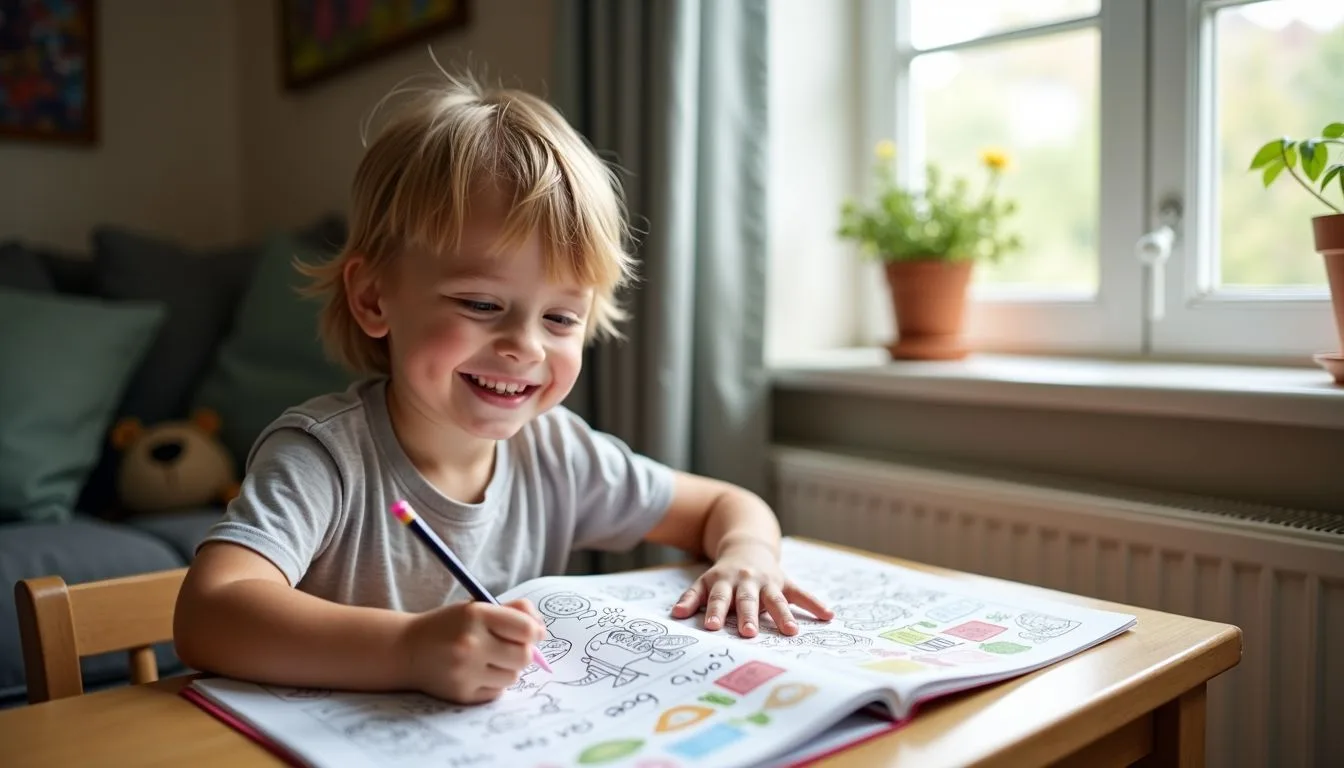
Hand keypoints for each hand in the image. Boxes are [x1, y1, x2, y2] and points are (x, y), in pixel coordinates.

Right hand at [399, 598, 544, 702]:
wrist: (407, 650)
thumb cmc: (449, 626)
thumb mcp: (476, 608)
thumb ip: (512, 611)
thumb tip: (541, 629)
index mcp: (476, 615)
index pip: (526, 629)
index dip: (535, 631)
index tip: (532, 633)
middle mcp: (470, 643)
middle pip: (524, 656)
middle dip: (523, 651)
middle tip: (510, 647)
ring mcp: (465, 671)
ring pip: (513, 676)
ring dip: (508, 668)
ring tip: (489, 659)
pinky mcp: (462, 693)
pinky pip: (497, 692)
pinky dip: (494, 683)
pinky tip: (477, 672)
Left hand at [670, 540, 832, 637]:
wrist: (746, 546)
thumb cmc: (723, 575)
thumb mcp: (705, 582)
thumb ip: (692, 598)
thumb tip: (676, 616)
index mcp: (724, 581)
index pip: (719, 599)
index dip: (715, 612)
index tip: (712, 627)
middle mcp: (747, 581)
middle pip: (747, 600)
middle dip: (748, 616)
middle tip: (748, 634)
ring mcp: (768, 581)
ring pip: (776, 599)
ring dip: (783, 615)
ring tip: (791, 632)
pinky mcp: (785, 581)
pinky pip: (801, 593)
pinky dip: (815, 604)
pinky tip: (828, 616)